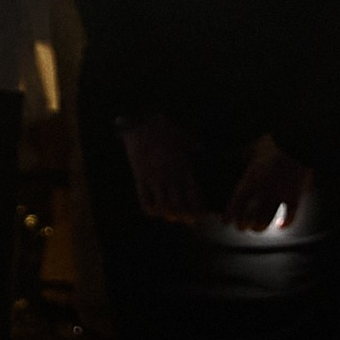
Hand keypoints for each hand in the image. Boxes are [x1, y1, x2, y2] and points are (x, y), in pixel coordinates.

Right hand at [119, 111, 204, 226]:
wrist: (140, 120)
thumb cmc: (163, 126)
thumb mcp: (182, 135)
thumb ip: (193, 144)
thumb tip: (200, 147)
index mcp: (183, 167)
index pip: (194, 197)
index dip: (198, 210)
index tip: (200, 215)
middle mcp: (170, 176)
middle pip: (180, 207)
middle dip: (184, 217)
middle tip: (186, 219)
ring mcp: (154, 178)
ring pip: (164, 208)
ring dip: (168, 215)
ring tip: (171, 216)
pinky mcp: (140, 177)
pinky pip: (145, 202)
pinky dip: (151, 209)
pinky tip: (154, 208)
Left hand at [221, 136, 310, 234]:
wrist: (296, 142)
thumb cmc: (273, 143)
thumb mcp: (252, 148)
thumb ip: (241, 156)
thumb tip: (226, 156)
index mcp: (252, 178)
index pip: (237, 202)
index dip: (230, 214)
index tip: (226, 221)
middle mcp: (264, 190)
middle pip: (251, 216)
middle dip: (244, 224)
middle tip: (242, 227)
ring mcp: (280, 194)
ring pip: (268, 219)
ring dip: (261, 227)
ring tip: (257, 228)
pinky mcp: (295, 197)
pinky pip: (291, 217)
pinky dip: (286, 224)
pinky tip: (281, 226)